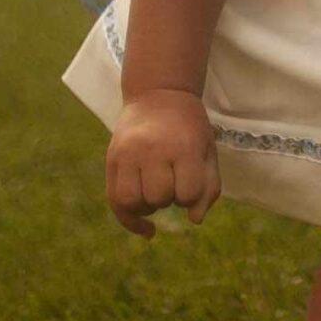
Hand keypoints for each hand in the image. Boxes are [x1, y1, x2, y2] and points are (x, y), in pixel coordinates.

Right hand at [106, 88, 221, 236]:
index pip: (187, 193)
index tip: (191, 180)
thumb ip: (208, 187)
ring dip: (147, 207)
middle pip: (158, 198)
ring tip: (155, 194)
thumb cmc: (189, 128)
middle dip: (169, 198)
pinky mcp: (112, 158)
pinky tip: (145, 226)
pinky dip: (129, 219)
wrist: (159, 93)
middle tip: (172, 179)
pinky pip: (114, 200)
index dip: (192, 195)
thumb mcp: (207, 151)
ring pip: (131, 202)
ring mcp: (128, 153)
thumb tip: (195, 220)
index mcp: (184, 146)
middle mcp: (153, 149)